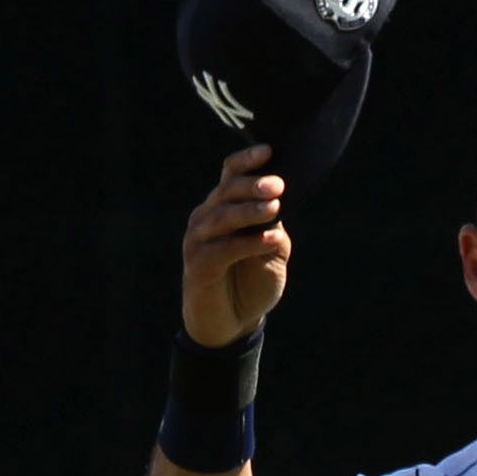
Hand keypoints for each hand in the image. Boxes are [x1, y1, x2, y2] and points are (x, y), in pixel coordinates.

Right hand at [182, 144, 290, 348]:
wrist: (231, 324)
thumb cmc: (251, 282)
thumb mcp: (271, 250)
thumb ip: (273, 227)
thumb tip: (278, 204)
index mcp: (222, 208)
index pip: (229, 175)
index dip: (246, 161)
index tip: (269, 151)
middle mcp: (206, 219)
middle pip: (226, 192)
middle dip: (252, 185)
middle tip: (278, 185)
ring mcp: (198, 242)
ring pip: (223, 217)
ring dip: (250, 211)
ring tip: (276, 208)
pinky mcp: (198, 266)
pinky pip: (224, 249)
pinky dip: (249, 243)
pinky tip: (271, 241)